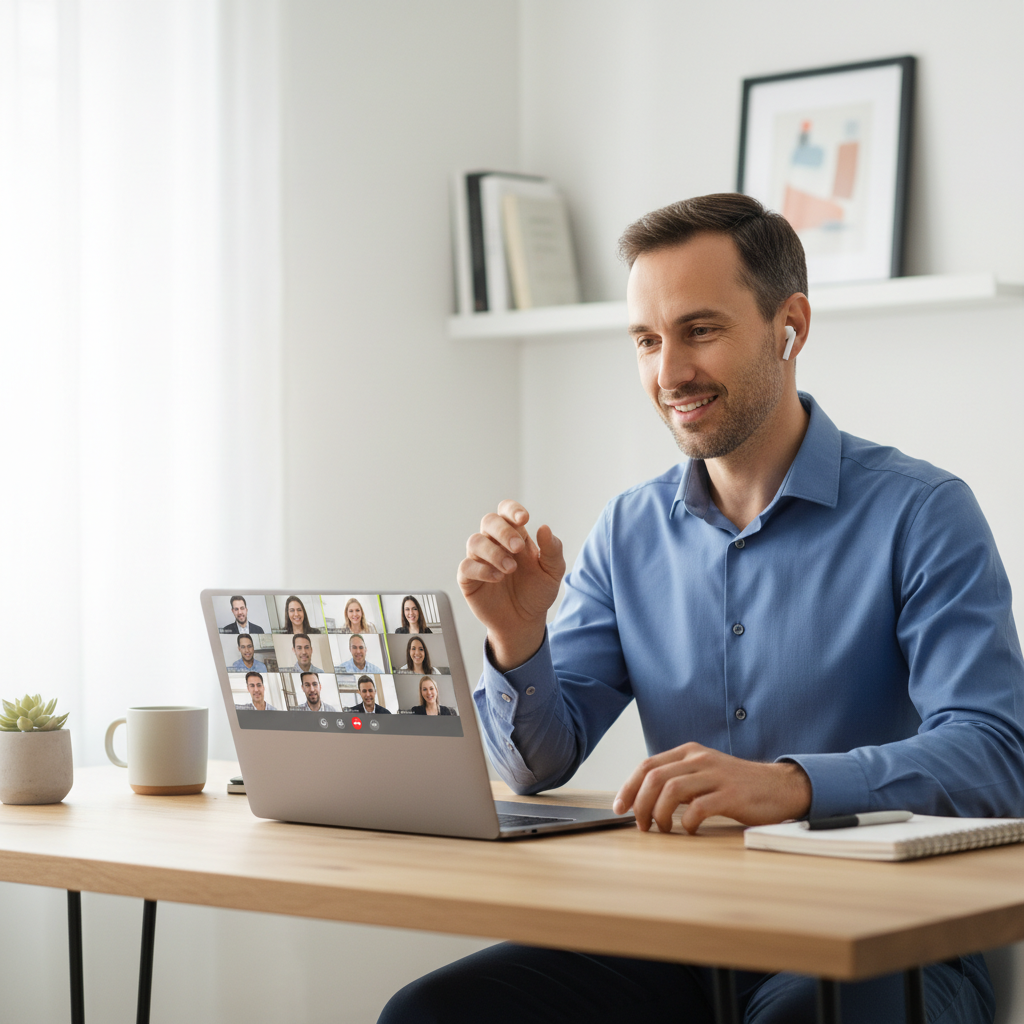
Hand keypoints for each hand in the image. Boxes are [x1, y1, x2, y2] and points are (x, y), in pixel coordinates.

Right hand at [458, 500, 564, 670]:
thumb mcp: (553, 572)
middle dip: (503, 531)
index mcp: (515, 536)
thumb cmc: (537, 592)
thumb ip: (552, 550)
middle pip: (489, 521)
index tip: (524, 519)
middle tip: (518, 548)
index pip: (506, 512)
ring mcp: (480, 560)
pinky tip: (498, 578)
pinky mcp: (469, 579)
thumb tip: (544, 527)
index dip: (512, 510)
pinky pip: (466, 566)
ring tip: (510, 569)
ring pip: (475, 541)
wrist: (525, 622)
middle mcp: (495, 544)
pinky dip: (482, 570)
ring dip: (493, 552)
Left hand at [613, 742, 811, 834]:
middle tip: (640, 825)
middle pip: (654, 778)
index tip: (620, 807)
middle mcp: (699, 759)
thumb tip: (644, 798)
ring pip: (671, 790)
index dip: (629, 787)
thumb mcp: (703, 773)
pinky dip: (687, 822)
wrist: (779, 787)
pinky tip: (689, 830)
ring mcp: (716, 775)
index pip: (647, 765)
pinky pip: (698, 808)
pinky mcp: (731, 794)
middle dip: (640, 804)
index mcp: (689, 752)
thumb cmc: (737, 785)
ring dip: (659, 814)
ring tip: (662, 829)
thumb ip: (678, 778)